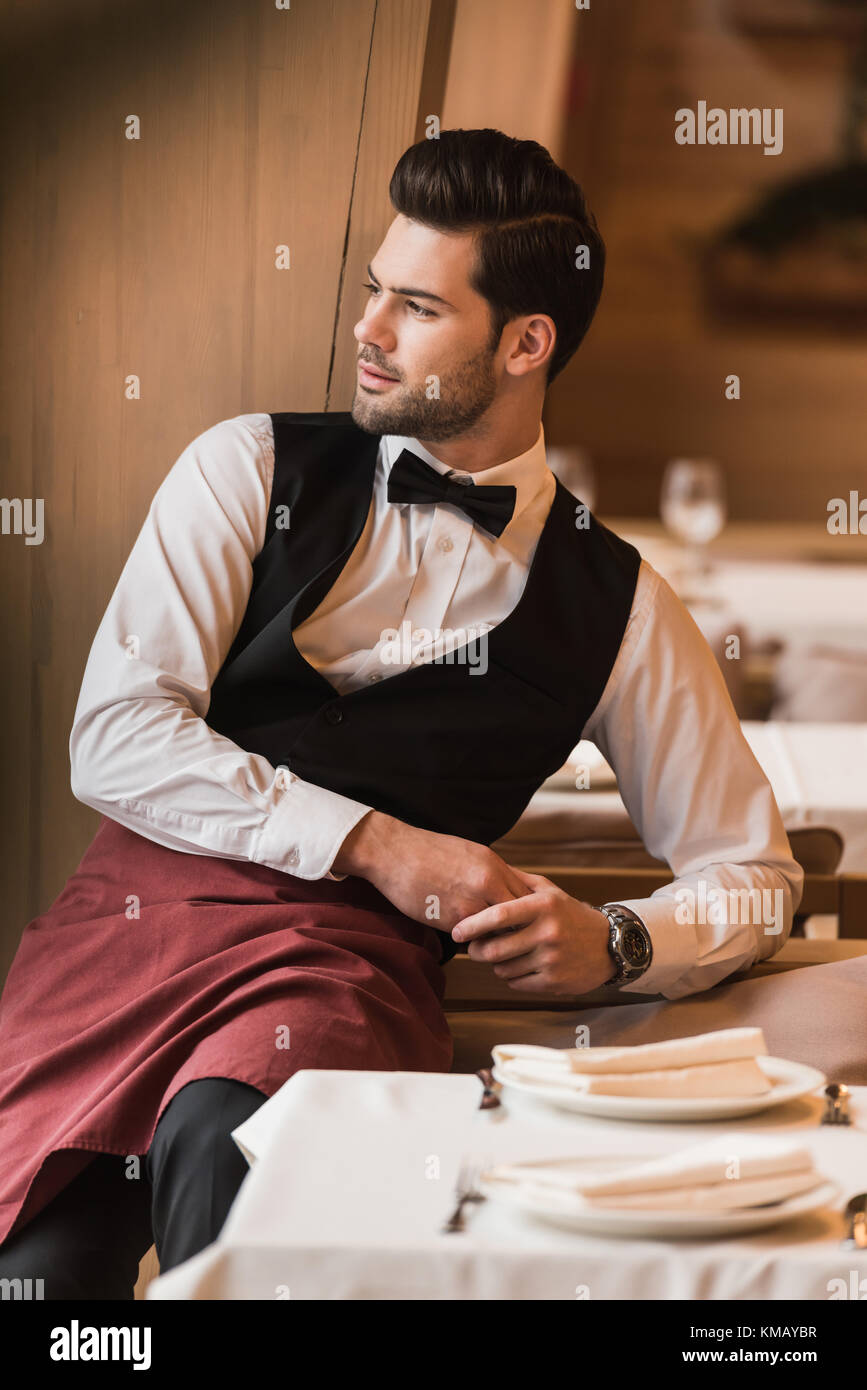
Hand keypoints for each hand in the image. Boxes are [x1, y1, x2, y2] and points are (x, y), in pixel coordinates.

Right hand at [332, 810, 534, 928]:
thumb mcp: (470, 853)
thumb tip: (508, 891)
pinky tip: (470, 943)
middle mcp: (488, 883)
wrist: (393, 852)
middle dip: (520, 931)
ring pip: (499, 933)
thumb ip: (492, 873)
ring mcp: (471, 903)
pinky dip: (474, 943)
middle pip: (521, 917)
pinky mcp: (451, 920)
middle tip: (518, 941)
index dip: (530, 913)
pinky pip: (474, 939)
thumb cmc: (428, 851)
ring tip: (496, 947)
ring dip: (498, 941)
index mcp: (494, 865)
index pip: (529, 896)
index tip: (527, 923)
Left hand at [451, 869, 615, 994]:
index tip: (456, 931)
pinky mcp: (554, 981)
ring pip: (503, 969)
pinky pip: (516, 983)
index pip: (499, 916)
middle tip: (473, 949)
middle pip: (495, 949)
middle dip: (477, 951)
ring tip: (504, 955)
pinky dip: (512, 977)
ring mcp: (552, 959)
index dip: (472, 925)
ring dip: (496, 965)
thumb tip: (485, 870)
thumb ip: (518, 881)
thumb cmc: (570, 914)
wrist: (608, 945)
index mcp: (544, 906)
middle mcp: (548, 932)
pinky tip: (521, 967)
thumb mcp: (549, 891)